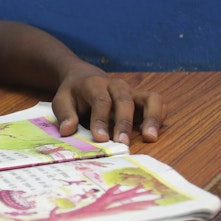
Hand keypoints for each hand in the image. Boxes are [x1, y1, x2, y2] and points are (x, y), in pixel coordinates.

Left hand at [51, 66, 165, 143]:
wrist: (84, 76)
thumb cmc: (73, 93)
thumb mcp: (62, 100)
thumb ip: (65, 115)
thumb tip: (67, 131)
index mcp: (94, 84)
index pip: (100, 101)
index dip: (101, 120)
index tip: (100, 138)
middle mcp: (116, 85)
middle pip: (125, 101)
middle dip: (124, 123)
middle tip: (122, 143)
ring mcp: (132, 91)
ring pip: (149, 98)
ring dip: (151, 118)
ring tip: (150, 137)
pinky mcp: (142, 98)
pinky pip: (157, 103)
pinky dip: (158, 116)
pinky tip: (152, 133)